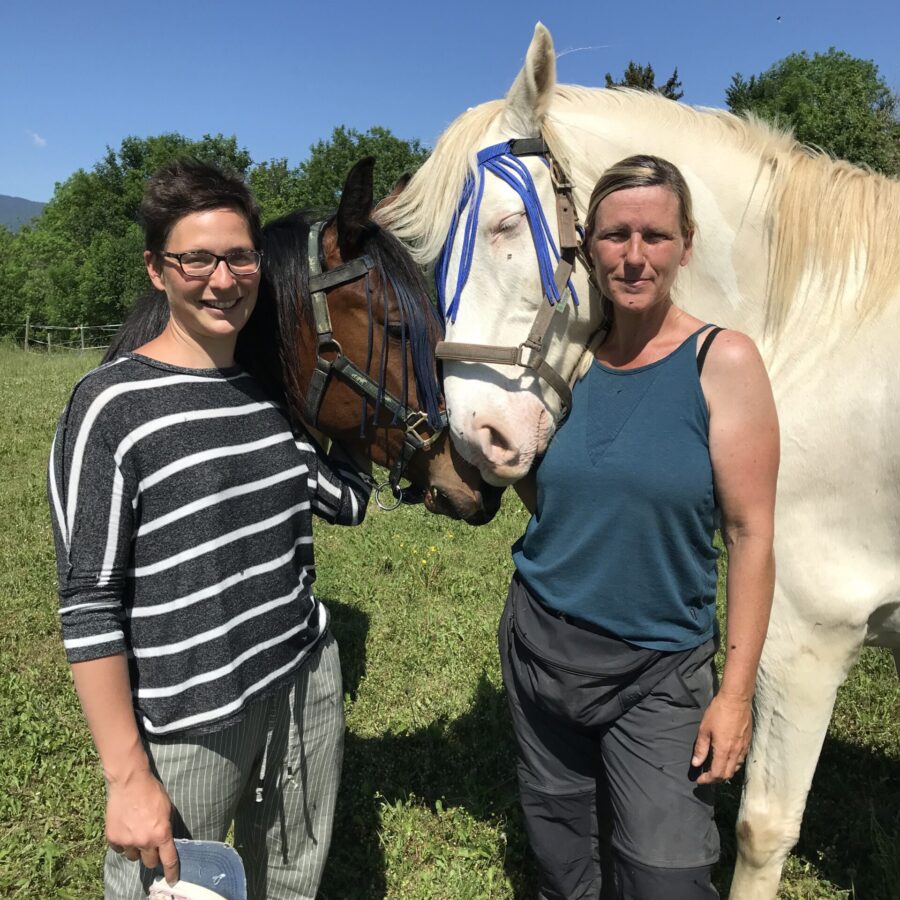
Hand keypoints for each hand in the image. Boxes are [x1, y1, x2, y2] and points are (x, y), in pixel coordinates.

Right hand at [105, 767, 179, 884]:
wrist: (130, 782)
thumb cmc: (152, 792)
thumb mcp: (167, 809)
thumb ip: (166, 827)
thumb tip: (165, 841)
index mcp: (161, 834)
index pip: (169, 860)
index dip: (171, 872)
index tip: (172, 880)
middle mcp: (144, 841)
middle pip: (150, 862)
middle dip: (152, 857)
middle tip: (151, 846)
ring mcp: (127, 841)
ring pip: (134, 857)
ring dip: (137, 850)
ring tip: (137, 833)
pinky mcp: (113, 838)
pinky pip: (120, 849)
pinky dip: (124, 843)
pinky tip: (126, 830)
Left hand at [691, 692, 751, 784]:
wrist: (736, 700)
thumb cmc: (718, 712)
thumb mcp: (704, 729)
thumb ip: (701, 748)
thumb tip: (696, 763)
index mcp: (724, 750)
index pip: (717, 774)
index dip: (707, 780)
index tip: (698, 780)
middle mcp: (736, 753)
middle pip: (727, 775)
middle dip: (715, 779)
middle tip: (705, 776)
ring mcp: (744, 749)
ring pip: (735, 769)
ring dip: (725, 773)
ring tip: (714, 769)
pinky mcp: (748, 743)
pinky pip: (740, 760)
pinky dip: (732, 765)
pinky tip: (725, 759)